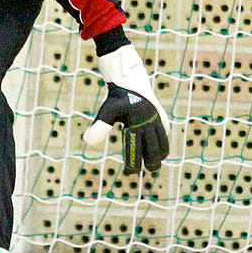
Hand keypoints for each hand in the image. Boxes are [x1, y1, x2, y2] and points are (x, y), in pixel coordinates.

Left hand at [83, 45, 169, 174]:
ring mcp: (158, 120)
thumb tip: (87, 143)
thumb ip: (99, 126)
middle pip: (153, 150)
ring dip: (158, 156)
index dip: (132, 163)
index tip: (129, 172)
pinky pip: (164, 136)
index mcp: (136, 121)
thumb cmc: (116, 98)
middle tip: (143, 171)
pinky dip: (163, 146)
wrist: (130, 80)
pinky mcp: (162, 118)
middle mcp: (149, 121)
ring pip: (162, 144)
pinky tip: (157, 152)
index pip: (135, 148)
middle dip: (149, 163)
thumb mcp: (106, 111)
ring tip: (152, 166)